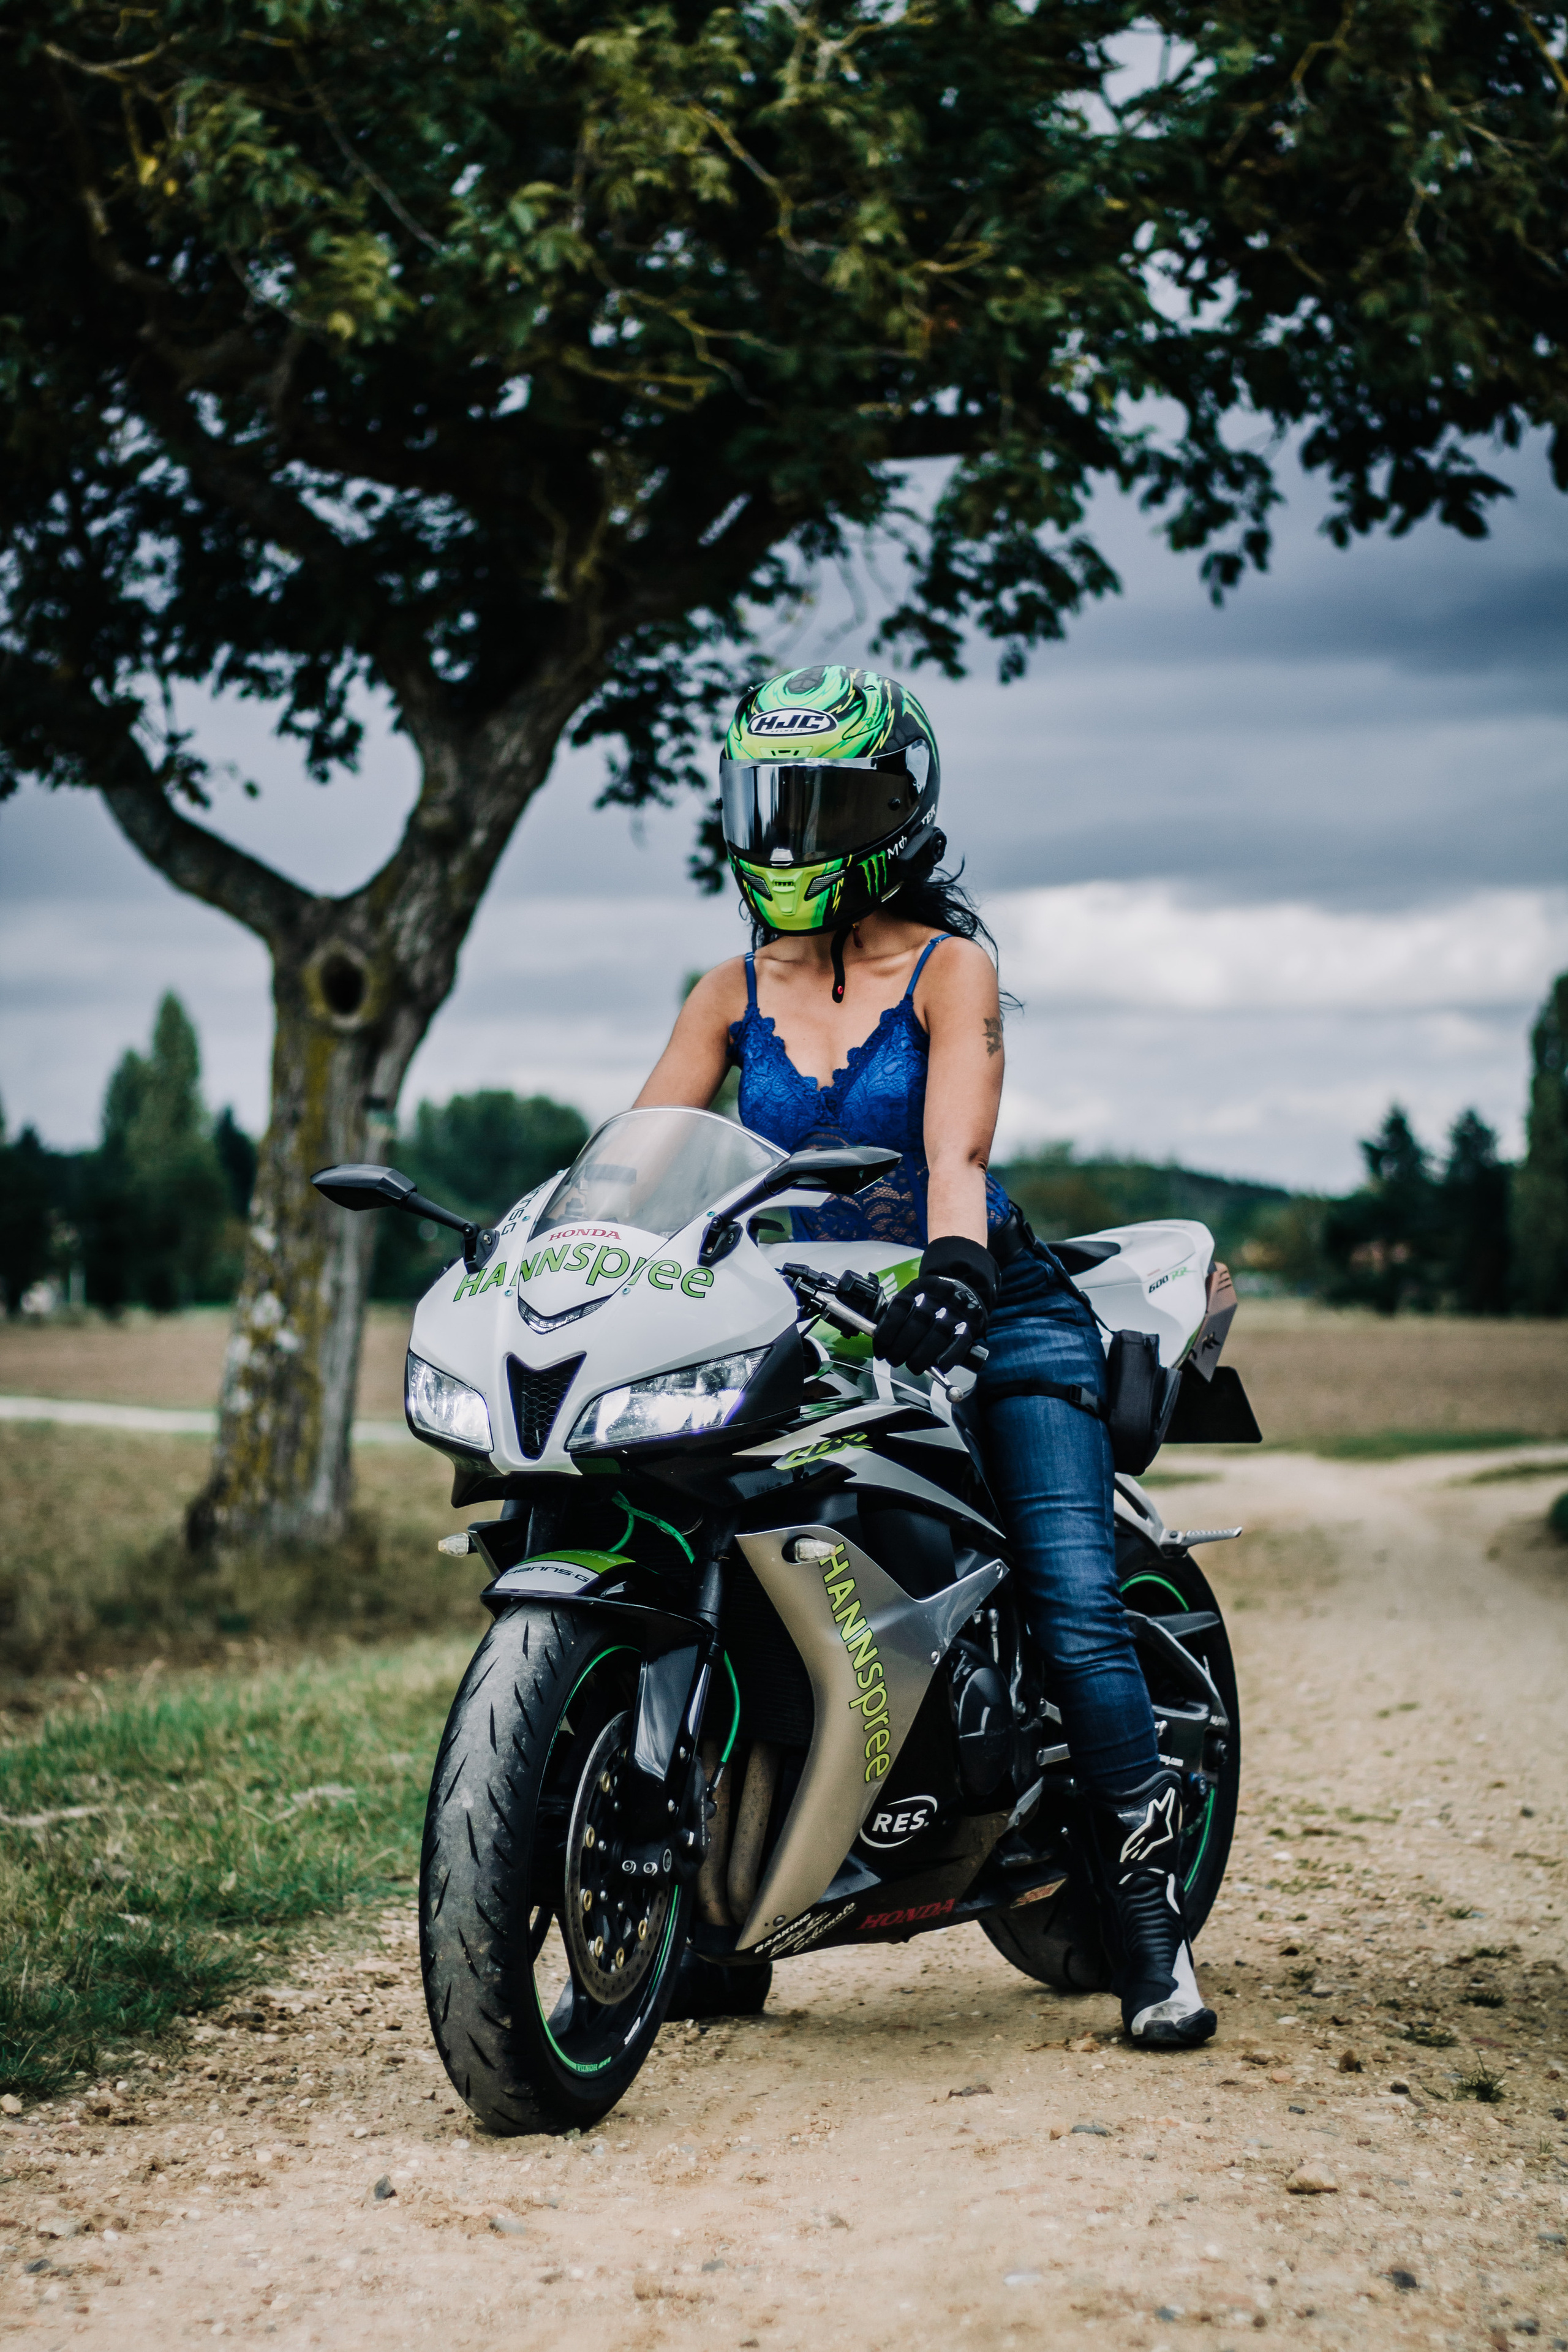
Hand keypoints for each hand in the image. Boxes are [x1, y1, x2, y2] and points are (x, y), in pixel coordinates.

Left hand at [873, 1236, 997, 1376]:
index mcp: (919, 1288)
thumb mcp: (911, 1300)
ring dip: (922, 1356)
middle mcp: (938, 1297)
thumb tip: (881, 1346)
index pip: (899, 1308)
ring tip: (913, 1366)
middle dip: (902, 1348)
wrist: (963, 1293)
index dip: (887, 1330)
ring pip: (937, 1335)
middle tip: (894, 1360)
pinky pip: (959, 1343)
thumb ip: (896, 1319)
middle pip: (918, 1323)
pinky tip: (938, 1365)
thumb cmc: (930, 1304)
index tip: (882, 1347)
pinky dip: (948, 1357)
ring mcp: (956, 1311)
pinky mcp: (970, 1325)